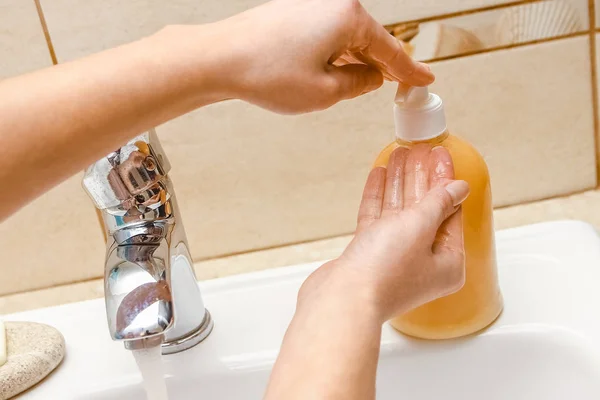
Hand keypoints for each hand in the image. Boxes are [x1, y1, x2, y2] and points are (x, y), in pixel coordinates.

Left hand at [215, 0, 433, 113]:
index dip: (409, 71)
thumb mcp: (325, 91)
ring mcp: (312, 4)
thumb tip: (371, 78)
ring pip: (345, 38)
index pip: (390, 50)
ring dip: (352, 62)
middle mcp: (333, 2)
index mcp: (349, 17)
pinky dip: (332, 53)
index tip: (426, 79)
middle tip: (396, 85)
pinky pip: (325, 33)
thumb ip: (358, 84)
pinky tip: (329, 71)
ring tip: (354, 85)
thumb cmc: (266, 73)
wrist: (219, 58)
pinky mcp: (294, 11)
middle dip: (379, 66)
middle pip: (369, 40)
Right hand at [299, 145, 468, 321]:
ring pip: (398, 212)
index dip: (445, 180)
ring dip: (398, 182)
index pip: (450, 212)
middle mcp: (422, 262)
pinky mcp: (368, 255)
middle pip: (425, 210)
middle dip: (420, 177)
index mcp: (447, 263)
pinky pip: (377, 219)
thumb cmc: (385, 271)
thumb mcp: (419, 227)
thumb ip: (437, 203)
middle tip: (419, 149)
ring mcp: (393, 258)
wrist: (342, 298)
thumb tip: (459, 188)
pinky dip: (378, 196)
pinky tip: (379, 175)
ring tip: (398, 153)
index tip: (439, 154)